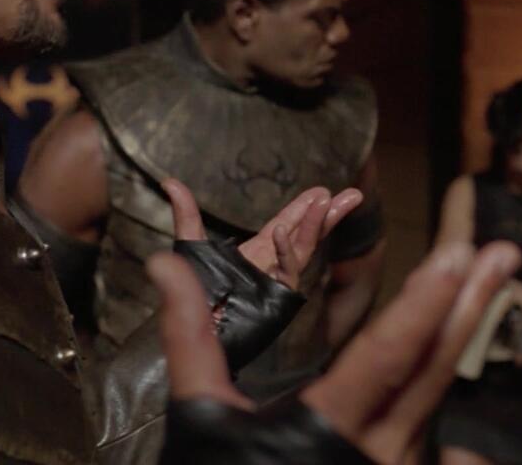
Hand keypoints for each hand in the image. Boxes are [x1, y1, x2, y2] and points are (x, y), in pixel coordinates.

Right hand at [150, 239, 521, 462]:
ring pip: (440, 387)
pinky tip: (464, 324)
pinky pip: (432, 414)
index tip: (455, 256)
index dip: (423, 305)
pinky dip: (444, 364)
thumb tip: (165, 264)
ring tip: (490, 271)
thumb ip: (190, 335)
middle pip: (434, 367)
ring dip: (465, 326)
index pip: (385, 358)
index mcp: (328, 427)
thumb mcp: (202, 415)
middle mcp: (379, 449)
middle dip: (470, 302)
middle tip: (503, 251)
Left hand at [163, 178, 362, 289]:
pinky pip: (285, 274)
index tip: (322, 191)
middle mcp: (270, 268)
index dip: (304, 208)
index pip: (287, 226)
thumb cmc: (192, 297)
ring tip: (330, 201)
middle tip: (351, 195)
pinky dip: (285, 251)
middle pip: (305, 237)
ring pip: (302, 252)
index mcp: (256, 255)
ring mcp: (274, 284)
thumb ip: (186, 215)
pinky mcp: (273, 301)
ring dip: (316, 226)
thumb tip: (170, 182)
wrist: (192, 338)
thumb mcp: (190, 246)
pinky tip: (285, 230)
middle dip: (326, 216)